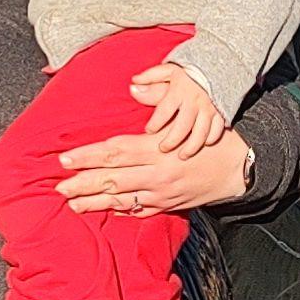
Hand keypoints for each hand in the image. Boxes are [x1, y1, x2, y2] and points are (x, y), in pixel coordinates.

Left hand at [54, 123, 254, 218]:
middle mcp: (157, 174)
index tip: (65, 159)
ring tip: (72, 204)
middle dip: (82, 183)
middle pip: (112, 179)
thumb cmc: (211, 138)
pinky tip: (103, 210)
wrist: (239, 167)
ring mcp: (162, 193)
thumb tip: (133, 89)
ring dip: (94, 202)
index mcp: (158, 149)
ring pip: (121, 199)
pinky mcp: (168, 205)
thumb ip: (157, 106)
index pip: (115, 153)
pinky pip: (139, 210)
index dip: (88, 157)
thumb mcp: (184, 118)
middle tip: (60, 187)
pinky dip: (120, 210)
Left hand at [128, 60, 226, 155]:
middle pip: (182, 127)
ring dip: (191, 146)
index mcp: (179, 90)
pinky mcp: (221, 111)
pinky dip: (211, 139)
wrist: (218, 63)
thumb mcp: (168, 69)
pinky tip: (203, 145)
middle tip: (162, 149)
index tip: (148, 130)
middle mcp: (195, 101)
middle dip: (171, 140)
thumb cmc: (188, 69)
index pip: (164, 111)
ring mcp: (209, 107)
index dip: (154, 123)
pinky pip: (217, 129)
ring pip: (200, 132)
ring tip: (181, 155)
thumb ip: (150, 78)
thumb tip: (133, 85)